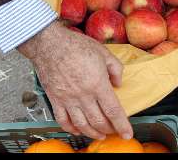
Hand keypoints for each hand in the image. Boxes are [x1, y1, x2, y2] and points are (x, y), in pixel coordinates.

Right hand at [18, 21, 132, 139]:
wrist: (49, 44)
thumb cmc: (75, 45)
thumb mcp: (104, 52)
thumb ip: (115, 68)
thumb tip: (118, 83)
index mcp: (97, 83)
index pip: (113, 111)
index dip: (122, 125)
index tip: (127, 133)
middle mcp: (83, 95)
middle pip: (99, 121)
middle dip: (109, 130)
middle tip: (114, 131)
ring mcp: (67, 99)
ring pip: (82, 125)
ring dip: (92, 133)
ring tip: (99, 134)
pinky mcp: (55, 99)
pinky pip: (63, 120)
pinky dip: (71, 129)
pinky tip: (77, 130)